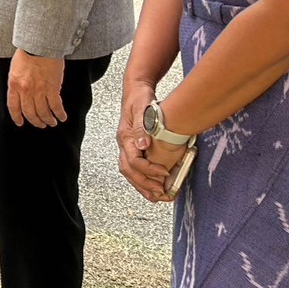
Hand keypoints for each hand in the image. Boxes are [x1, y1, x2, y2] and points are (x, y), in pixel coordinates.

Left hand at [7, 49, 66, 127]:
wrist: (40, 44)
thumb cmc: (28, 51)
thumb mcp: (15, 68)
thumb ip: (17, 82)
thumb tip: (21, 93)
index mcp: (14, 84)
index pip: (13, 107)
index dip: (17, 117)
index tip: (20, 122)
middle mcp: (25, 90)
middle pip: (30, 113)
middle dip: (35, 121)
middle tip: (40, 124)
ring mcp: (39, 90)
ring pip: (43, 112)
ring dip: (48, 120)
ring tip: (52, 122)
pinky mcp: (53, 88)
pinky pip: (56, 106)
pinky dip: (59, 114)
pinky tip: (62, 117)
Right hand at [117, 82, 170, 201]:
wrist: (136, 90)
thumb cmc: (140, 98)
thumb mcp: (142, 109)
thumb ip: (142, 127)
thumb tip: (143, 145)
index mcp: (125, 136)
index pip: (133, 160)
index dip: (148, 170)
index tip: (164, 173)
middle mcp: (124, 144)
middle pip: (129, 171)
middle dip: (144, 184)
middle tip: (161, 193)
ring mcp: (127, 146)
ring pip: (130, 172)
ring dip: (143, 186)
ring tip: (157, 197)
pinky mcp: (133, 147)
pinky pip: (135, 168)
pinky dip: (143, 179)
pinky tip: (153, 186)